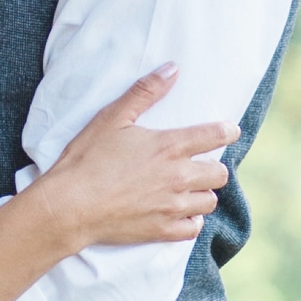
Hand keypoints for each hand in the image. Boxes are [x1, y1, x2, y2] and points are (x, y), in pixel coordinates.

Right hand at [30, 64, 236, 251]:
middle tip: (199, 164)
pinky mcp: (163, 231)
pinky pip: (194, 228)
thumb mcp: (113, 117)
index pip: (215, 136)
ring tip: (188, 188)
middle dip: (213, 167)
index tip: (230, 131)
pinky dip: (191, 220)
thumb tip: (172, 69)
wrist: (70, 205)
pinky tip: (178, 212)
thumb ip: (145, 91)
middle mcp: (178, 177)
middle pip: (220, 174)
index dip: (228, 131)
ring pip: (210, 202)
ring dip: (203, 193)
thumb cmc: (87, 158)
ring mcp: (172, 207)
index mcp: (169, 147)